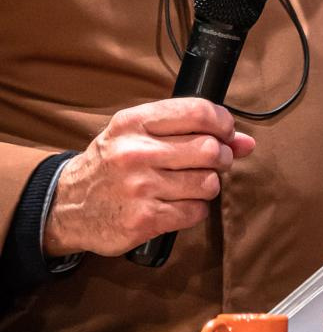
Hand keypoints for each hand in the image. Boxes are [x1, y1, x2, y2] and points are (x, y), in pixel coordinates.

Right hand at [43, 99, 254, 256]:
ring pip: (208, 183)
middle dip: (222, 157)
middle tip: (212, 163)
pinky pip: (196, 212)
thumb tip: (247, 142)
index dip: (223, 122)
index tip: (225, 133)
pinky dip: (195, 210)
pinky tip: (177, 205)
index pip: (198, 112)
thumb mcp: (139, 136)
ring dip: (208, 186)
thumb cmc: (112, 165)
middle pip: (210, 149)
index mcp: (134, 123)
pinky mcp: (144, 220)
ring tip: (190, 185)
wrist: (66, 206)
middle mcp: (135, 153)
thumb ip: (192, 131)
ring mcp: (139, 188)